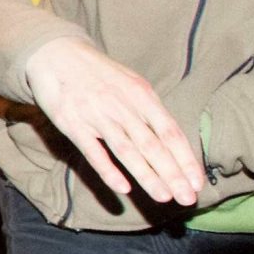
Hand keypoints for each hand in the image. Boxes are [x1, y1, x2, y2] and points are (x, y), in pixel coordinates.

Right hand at [20, 36, 205, 206]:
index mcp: (142, 95)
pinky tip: (123, 188)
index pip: (170, 132)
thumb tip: (172, 140)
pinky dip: (109, 170)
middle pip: (153, 145)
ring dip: (147, 175)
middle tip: (187, 199)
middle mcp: (123, 106)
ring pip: (127, 150)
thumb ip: (149, 110)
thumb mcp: (130, 83)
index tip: (197, 184)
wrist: (56, 53)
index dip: (185, 159)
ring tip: (163, 197)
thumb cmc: (98, 74)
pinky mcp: (72, 124)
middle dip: (172, 174)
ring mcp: (97, 116)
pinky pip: (93, 151)